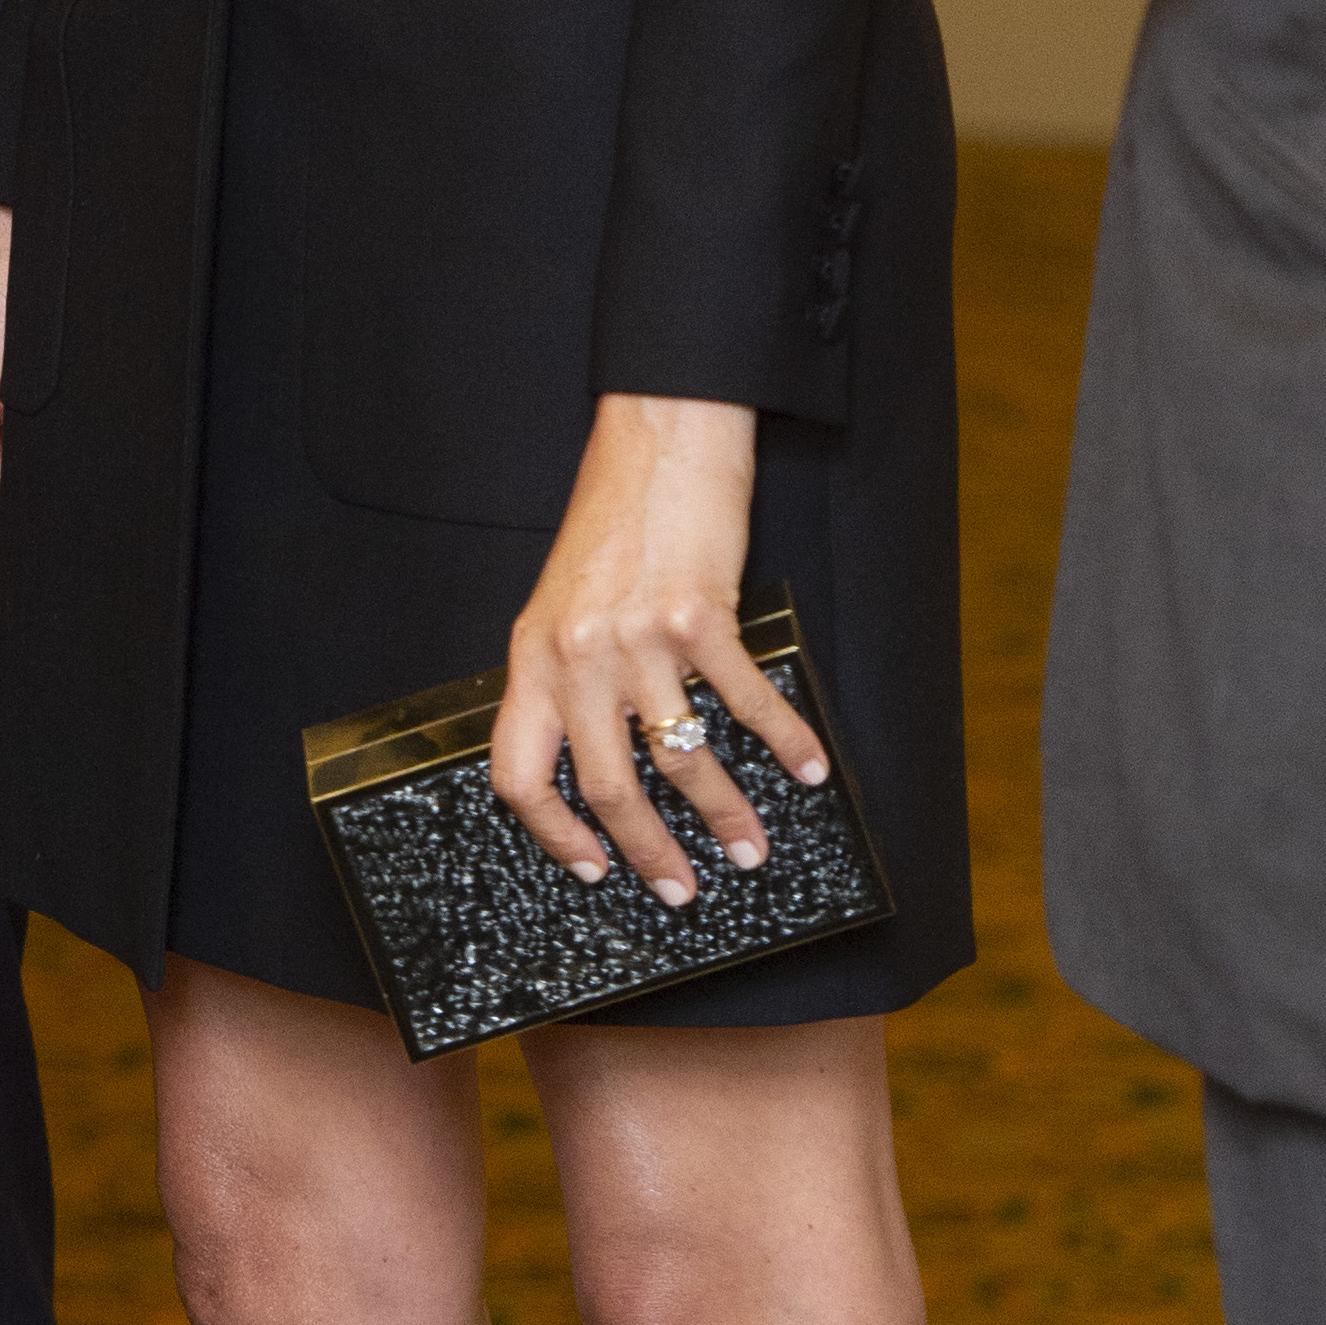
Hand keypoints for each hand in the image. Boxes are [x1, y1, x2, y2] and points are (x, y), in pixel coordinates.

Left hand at [492, 395, 827, 901]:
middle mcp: (576, 653)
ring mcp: (637, 637)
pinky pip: (744, 701)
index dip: (549, 833)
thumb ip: (567, 672)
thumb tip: (597, 756)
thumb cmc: (614, 518)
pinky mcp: (698, 616)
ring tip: (750, 849)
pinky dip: (783, 740)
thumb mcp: (562, 600)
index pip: (518, 772)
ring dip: (723, 814)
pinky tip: (807, 766)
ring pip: (679, 759)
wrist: (657, 435)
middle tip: (680, 889)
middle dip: (648, 852)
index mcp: (532, 654)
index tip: (589, 867)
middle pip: (606, 786)